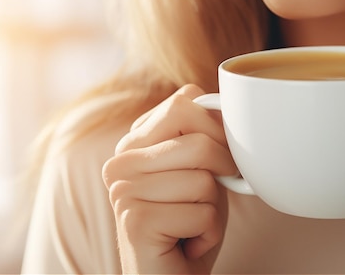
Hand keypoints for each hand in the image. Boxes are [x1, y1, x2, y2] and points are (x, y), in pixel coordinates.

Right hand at [102, 84, 236, 273]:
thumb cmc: (189, 223)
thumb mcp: (200, 170)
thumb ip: (203, 135)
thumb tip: (223, 105)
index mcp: (133, 142)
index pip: (184, 102)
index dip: (218, 130)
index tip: (220, 159)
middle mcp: (120, 161)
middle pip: (199, 141)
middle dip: (221, 170)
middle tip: (209, 196)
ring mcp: (123, 190)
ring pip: (204, 180)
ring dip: (213, 209)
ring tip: (191, 222)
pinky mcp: (135, 221)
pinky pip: (203, 214)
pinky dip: (209, 233)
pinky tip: (187, 241)